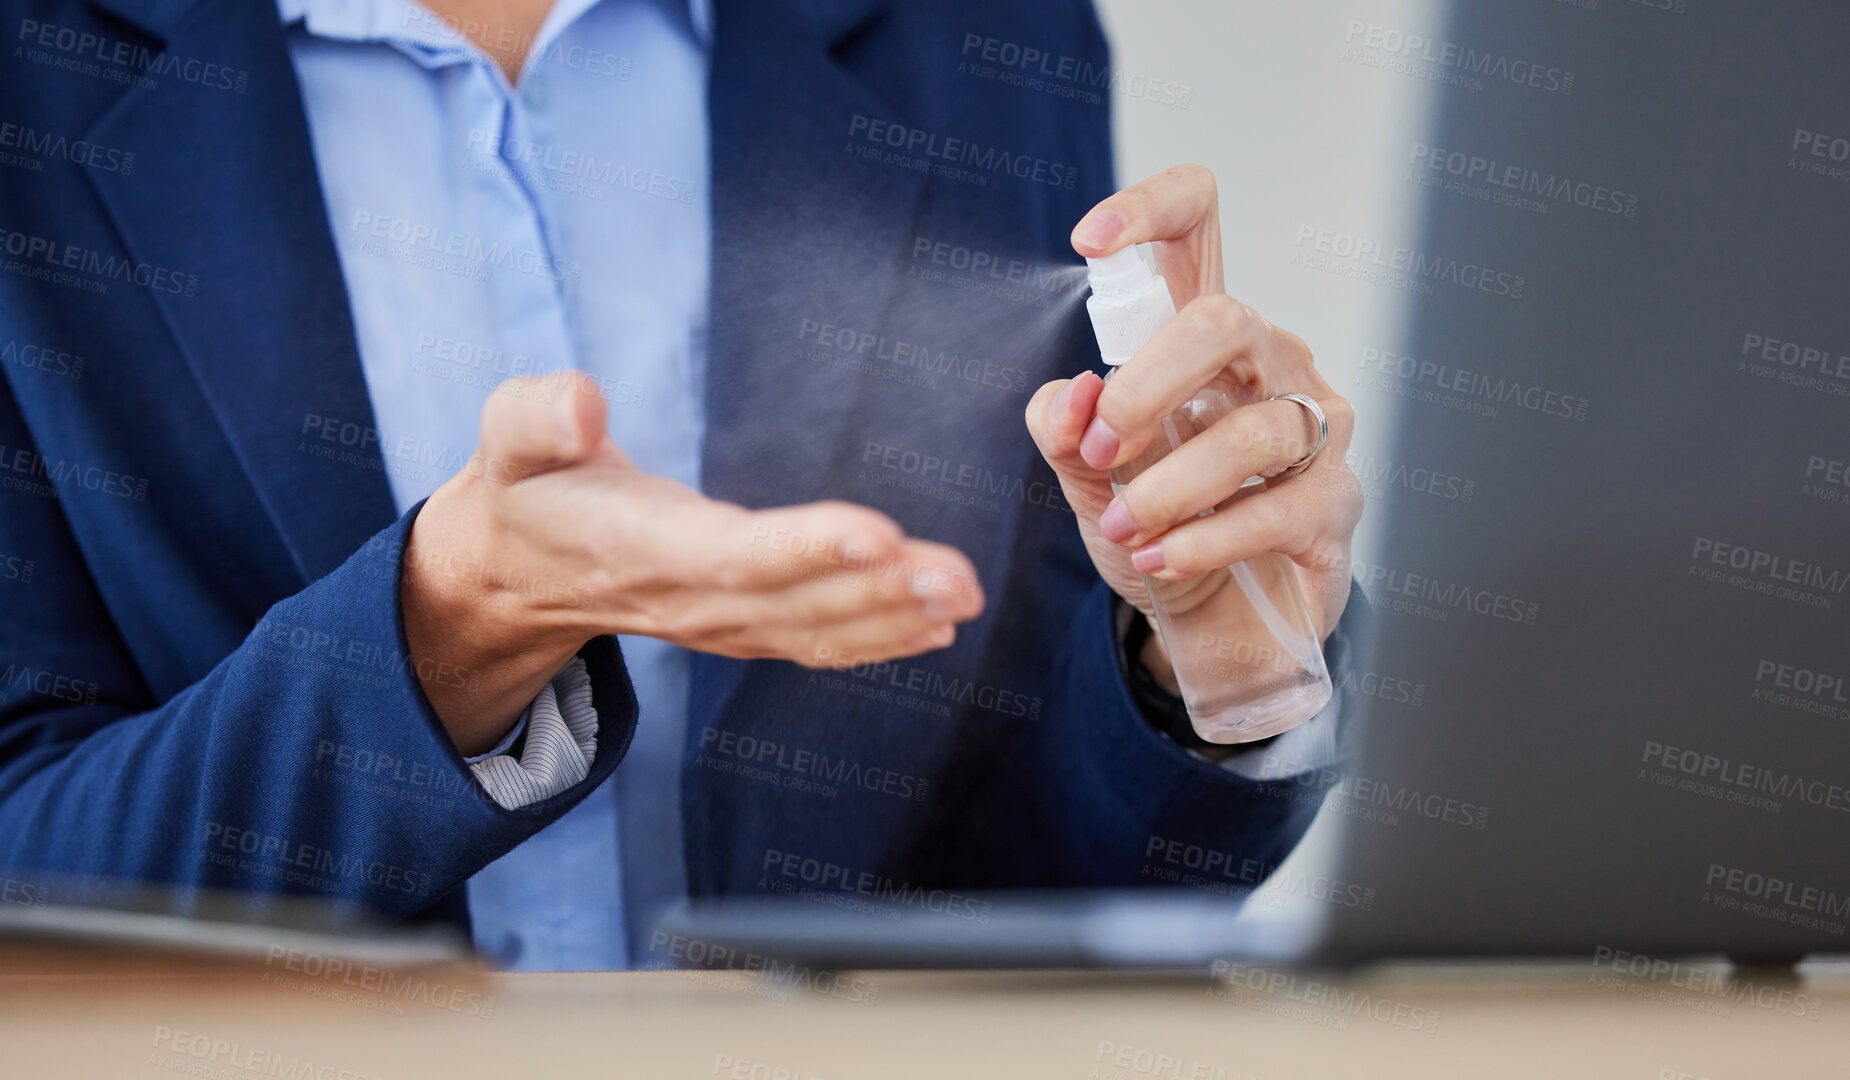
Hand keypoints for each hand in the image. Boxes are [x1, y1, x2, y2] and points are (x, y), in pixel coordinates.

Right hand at [403, 373, 984, 753]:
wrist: (516, 571)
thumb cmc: (527, 488)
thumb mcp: (508, 439)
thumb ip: (537, 416)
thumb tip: (580, 402)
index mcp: (641, 549)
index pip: (733, 554)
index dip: (805, 548)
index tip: (878, 534)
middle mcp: (689, 599)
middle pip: (796, 602)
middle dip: (881, 592)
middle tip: (956, 579)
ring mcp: (720, 623)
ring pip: (817, 630)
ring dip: (896, 618)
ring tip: (963, 597)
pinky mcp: (742, 627)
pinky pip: (816, 644)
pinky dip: (878, 640)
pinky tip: (937, 629)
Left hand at [1025, 165, 1360, 689]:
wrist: (1213, 619)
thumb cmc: (1158, 522)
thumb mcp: (1089, 476)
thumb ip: (1065, 430)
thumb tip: (1074, 397)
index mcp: (1206, 334)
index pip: (1199, 226)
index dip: (1150, 209)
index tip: (1089, 242)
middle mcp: (1272, 362)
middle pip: (1222, 322)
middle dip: (1144, 387)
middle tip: (1102, 450)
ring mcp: (1318, 430)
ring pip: (1251, 432)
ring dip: (1170, 487)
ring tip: (1126, 527)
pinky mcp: (1335, 505)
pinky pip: (1274, 511)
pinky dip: (1203, 541)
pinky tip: (1160, 559)